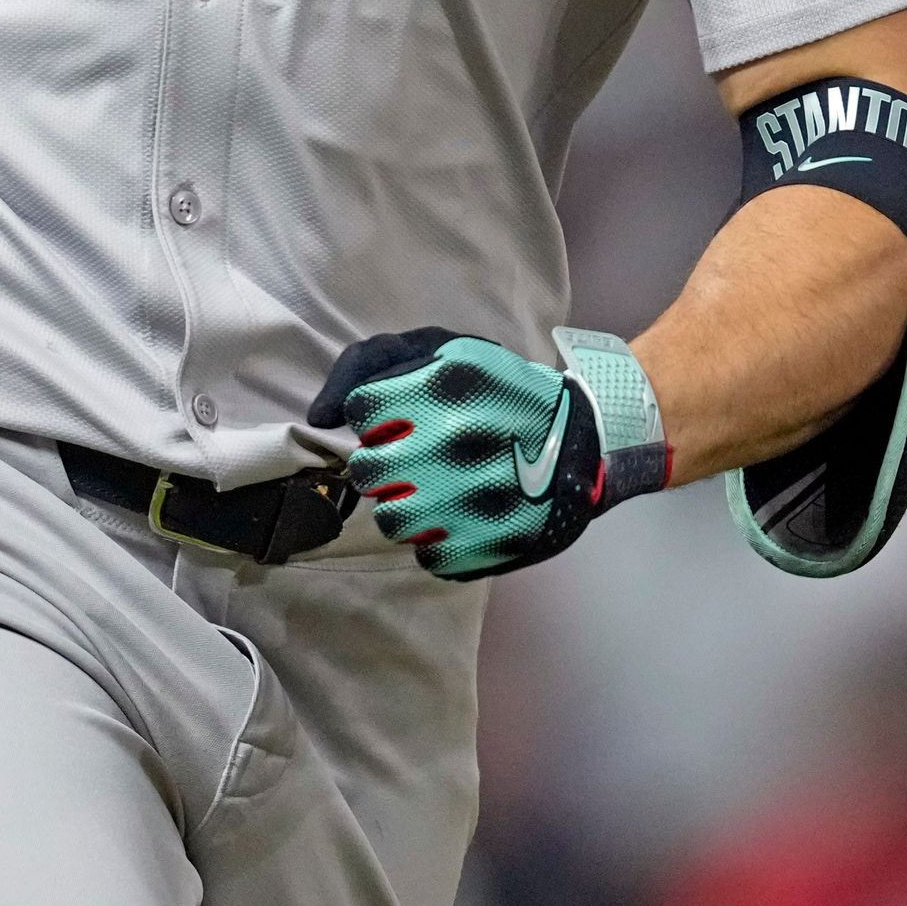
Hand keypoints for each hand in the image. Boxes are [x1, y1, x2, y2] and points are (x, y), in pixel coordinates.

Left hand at [309, 326, 666, 581]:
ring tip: (436, 492)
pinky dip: (439, 542)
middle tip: (415, 460)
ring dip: (406, 508)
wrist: (587, 441)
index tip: (401, 419)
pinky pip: (427, 557)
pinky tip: (463, 518)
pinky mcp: (491, 543)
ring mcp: (474, 497)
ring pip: (390, 521)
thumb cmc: (502, 390)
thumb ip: (370, 364)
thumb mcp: (445, 348)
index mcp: (445, 383)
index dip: (377, 416)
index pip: (361, 410)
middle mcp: (457, 439)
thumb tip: (319, 416)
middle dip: (383, 465)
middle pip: (367, 471)